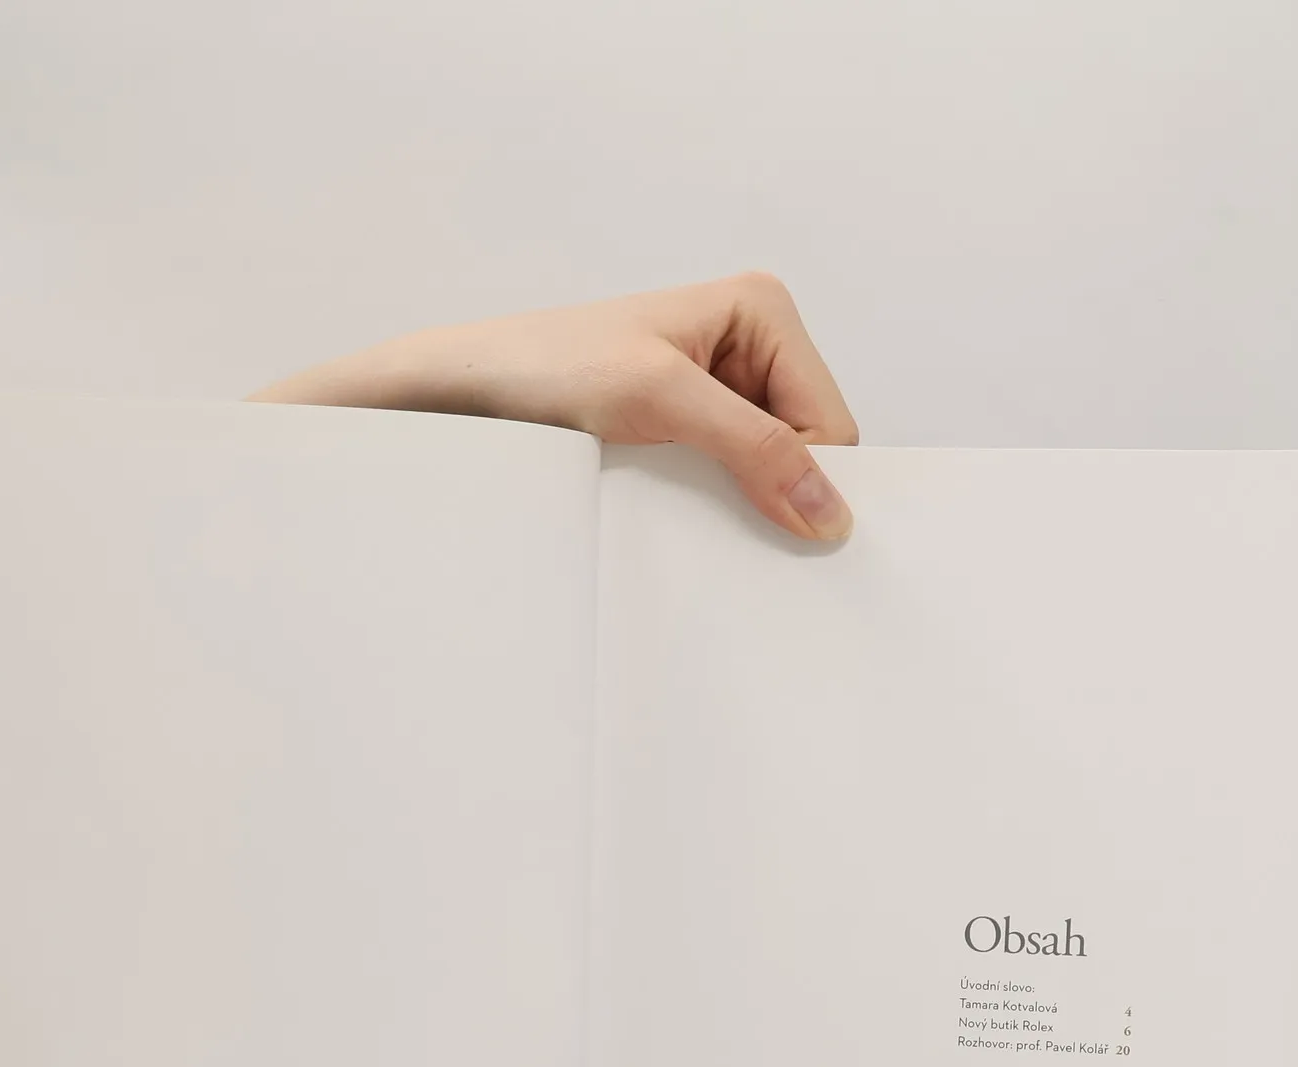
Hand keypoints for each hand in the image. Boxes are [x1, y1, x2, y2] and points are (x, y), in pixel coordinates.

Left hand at [258, 273, 859, 540]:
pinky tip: (679, 509)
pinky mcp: (685, 425)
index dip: (812, 478)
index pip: (832, 420)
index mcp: (762, 309)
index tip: (784, 526)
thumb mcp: (659, 400)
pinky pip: (729, 477)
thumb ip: (752, 447)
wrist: (465, 388)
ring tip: (690, 505)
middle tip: (729, 521)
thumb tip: (828, 507)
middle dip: (780, 489)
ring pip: (770, 468)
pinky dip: (714, 502)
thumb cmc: (547, 367)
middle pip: (808, 446)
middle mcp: (749, 342)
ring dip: (742, 500)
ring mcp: (718, 387)